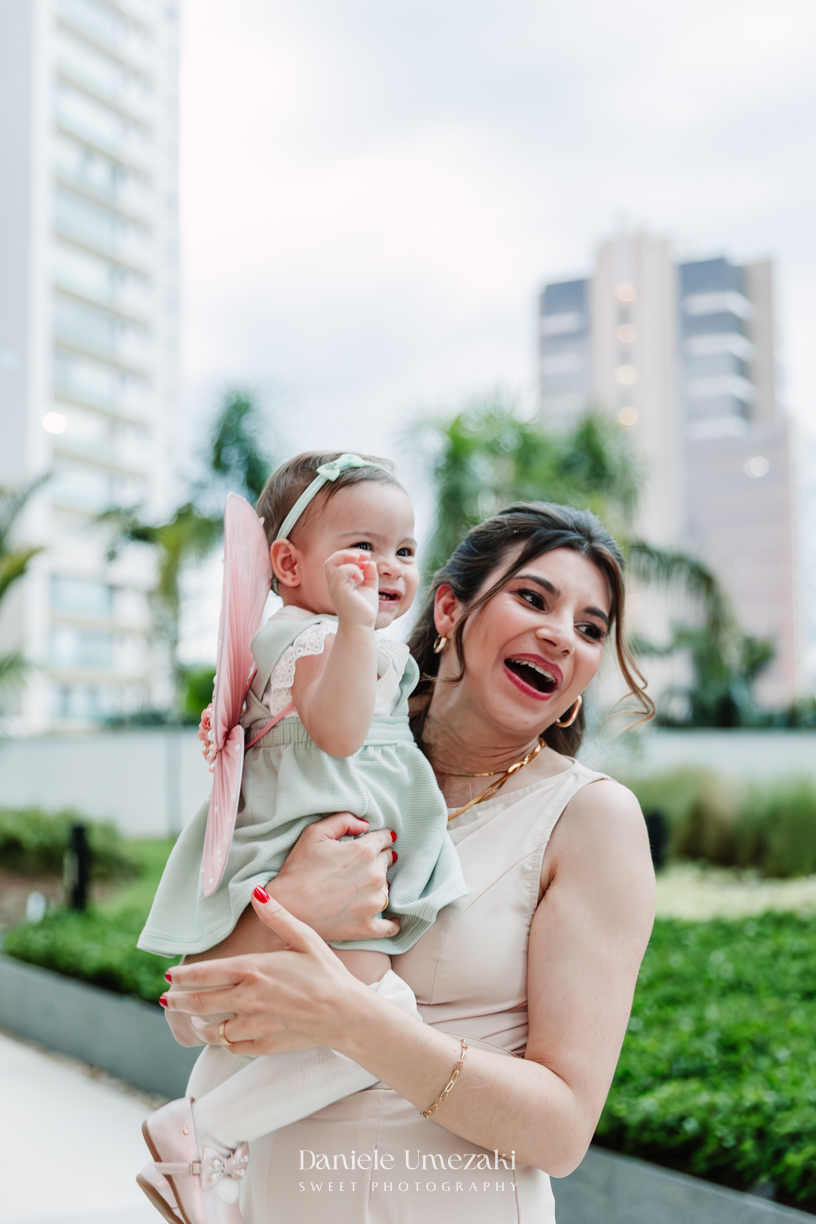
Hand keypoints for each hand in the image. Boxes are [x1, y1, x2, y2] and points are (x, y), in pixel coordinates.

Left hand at [164, 899, 371, 1056]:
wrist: (346, 1014)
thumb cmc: (327, 973)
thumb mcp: (305, 938)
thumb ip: (277, 916)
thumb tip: (256, 892)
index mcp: (254, 970)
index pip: (205, 974)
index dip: (182, 976)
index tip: (168, 976)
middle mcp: (247, 998)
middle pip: (200, 1002)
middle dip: (178, 1000)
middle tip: (166, 998)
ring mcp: (253, 1025)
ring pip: (212, 1029)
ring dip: (197, 1023)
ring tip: (190, 1018)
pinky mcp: (262, 1044)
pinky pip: (231, 1046)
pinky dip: (221, 1041)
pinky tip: (220, 1035)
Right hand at [267, 812, 398, 941]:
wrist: (286, 907)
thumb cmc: (298, 869)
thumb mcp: (314, 833)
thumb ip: (343, 820)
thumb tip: (365, 824)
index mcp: (364, 851)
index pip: (384, 839)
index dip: (378, 838)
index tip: (373, 843)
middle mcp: (374, 876)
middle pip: (387, 861)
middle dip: (377, 860)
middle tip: (359, 866)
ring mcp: (373, 903)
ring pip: (387, 888)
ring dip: (379, 886)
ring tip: (358, 889)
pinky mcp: (368, 926)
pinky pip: (390, 926)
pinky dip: (391, 924)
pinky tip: (390, 921)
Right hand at [324, 549, 378, 627]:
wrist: (362, 626)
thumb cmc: (363, 610)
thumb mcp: (369, 587)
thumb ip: (370, 574)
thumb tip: (370, 562)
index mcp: (340, 582)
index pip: (338, 561)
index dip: (352, 554)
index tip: (367, 558)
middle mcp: (334, 583)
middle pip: (330, 560)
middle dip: (347, 553)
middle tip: (363, 556)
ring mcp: (335, 587)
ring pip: (330, 562)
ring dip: (347, 557)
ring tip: (361, 562)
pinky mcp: (339, 590)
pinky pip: (340, 572)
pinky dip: (353, 570)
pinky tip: (361, 579)